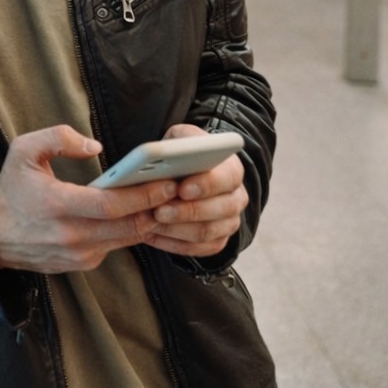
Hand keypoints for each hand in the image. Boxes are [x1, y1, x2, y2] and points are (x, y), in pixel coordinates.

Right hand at [0, 125, 177, 273]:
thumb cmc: (10, 190)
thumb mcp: (22, 152)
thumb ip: (57, 138)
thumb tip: (95, 146)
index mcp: (57, 205)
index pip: (111, 205)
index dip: (143, 195)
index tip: (166, 181)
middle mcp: (71, 236)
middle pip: (129, 226)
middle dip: (158, 208)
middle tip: (180, 189)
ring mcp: (79, 254)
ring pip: (127, 238)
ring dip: (149, 220)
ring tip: (169, 200)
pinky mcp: (83, 263)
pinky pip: (116, 246)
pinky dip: (131, 231)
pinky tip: (142, 214)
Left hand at [143, 124, 247, 257]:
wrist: (188, 174)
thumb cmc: (182, 154)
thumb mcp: (180, 139)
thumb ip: (177, 143)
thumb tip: (162, 155)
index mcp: (231, 169)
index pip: (227, 177)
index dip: (206, 184)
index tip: (182, 188)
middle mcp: (237, 197)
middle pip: (220, 209)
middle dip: (187, 211)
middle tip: (159, 211)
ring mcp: (230, 222)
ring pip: (208, 232)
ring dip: (177, 229)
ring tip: (151, 223)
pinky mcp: (218, 241)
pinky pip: (200, 249)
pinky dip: (174, 244)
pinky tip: (151, 236)